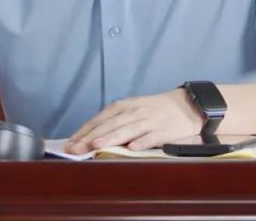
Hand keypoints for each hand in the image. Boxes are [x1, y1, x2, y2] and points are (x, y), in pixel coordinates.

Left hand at [66, 89, 202, 153]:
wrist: (187, 105)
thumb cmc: (154, 111)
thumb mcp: (133, 111)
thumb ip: (114, 123)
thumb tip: (89, 139)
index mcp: (124, 106)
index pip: (100, 119)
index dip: (84, 131)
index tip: (69, 144)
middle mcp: (134, 111)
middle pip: (110, 124)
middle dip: (91, 137)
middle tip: (75, 149)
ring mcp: (149, 120)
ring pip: (128, 129)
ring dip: (112, 137)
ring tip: (97, 146)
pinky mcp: (165, 130)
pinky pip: (152, 136)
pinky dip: (142, 141)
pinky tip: (132, 148)